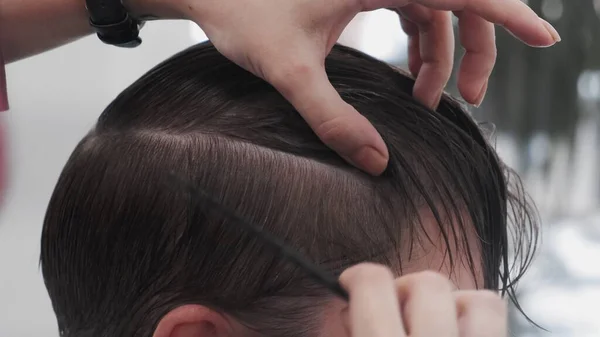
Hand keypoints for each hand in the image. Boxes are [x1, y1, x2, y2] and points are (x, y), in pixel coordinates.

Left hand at [163, 0, 558, 174]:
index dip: (507, 14)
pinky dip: (421, 43)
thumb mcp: (287, 70)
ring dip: (444, 53)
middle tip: (471, 99)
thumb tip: (376, 164)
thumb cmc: (243, 16)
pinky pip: (414, 10)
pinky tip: (411, 76)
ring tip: (430, 100)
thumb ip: (331, 117)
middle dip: (475, 49)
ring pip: (437, 8)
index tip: (545, 38)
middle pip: (458, 0)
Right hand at [339, 264, 506, 336]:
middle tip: (395, 314)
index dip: (357, 277)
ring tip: (435, 326)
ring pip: (480, 301)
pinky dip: (476, 323)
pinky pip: (497, 323)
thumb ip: (351, 333)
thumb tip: (348, 310)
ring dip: (454, 305)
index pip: (373, 284)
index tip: (353, 284)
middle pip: (428, 283)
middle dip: (406, 291)